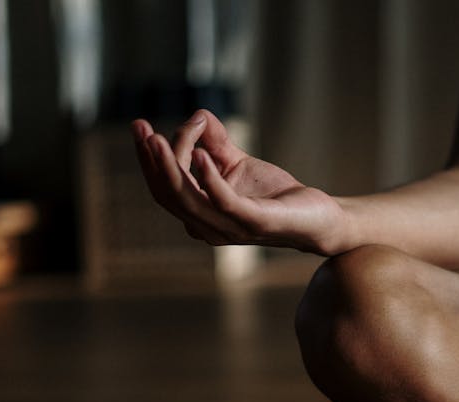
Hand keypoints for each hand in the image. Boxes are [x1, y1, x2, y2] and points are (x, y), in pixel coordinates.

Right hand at [132, 110, 351, 254]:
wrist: (318, 217)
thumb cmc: (277, 196)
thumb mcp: (239, 163)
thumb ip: (216, 143)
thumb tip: (198, 115)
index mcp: (200, 215)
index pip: (163, 188)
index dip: (147, 160)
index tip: (139, 127)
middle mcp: (208, 228)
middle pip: (168, 195)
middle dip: (151, 161)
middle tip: (141, 129)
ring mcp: (230, 229)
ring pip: (188, 201)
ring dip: (171, 167)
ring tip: (159, 139)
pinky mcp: (254, 223)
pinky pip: (223, 202)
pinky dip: (209, 177)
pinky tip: (201, 154)